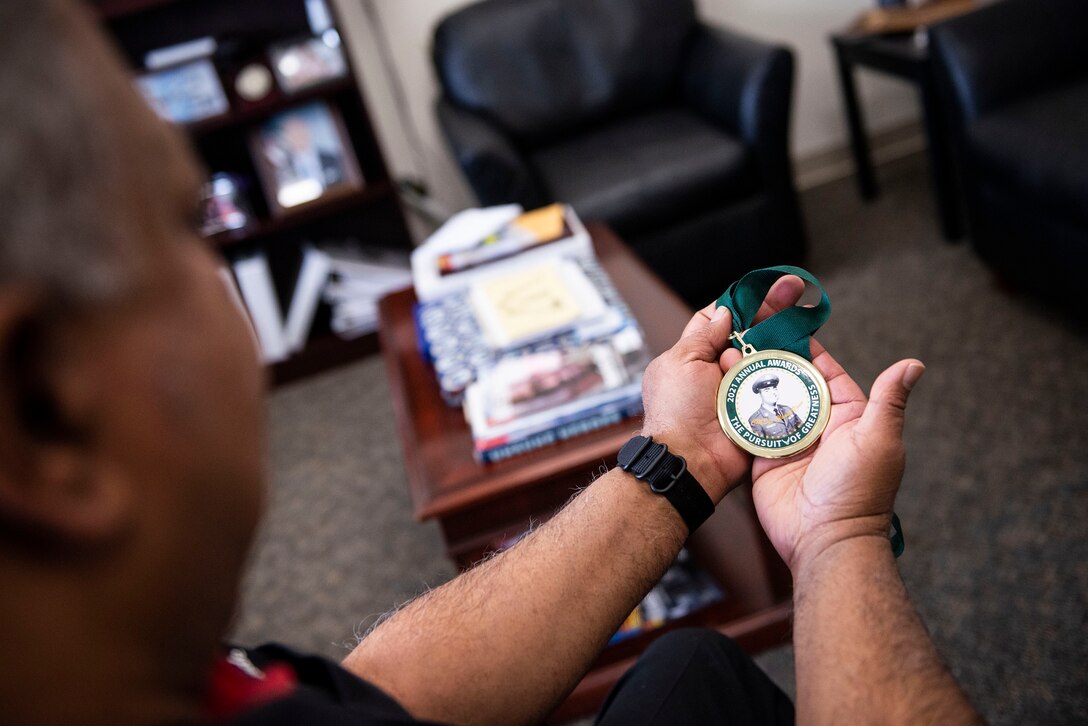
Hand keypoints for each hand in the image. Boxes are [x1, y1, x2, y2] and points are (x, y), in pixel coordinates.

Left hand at [640, 277, 807, 501]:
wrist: (692, 459)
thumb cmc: (677, 411)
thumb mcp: (681, 361)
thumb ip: (704, 334)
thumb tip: (726, 312)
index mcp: (695, 354)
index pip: (721, 318)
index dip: (743, 300)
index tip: (766, 284)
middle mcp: (720, 369)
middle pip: (751, 332)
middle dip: (773, 309)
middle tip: (796, 288)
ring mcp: (742, 387)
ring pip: (768, 354)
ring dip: (782, 336)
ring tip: (803, 312)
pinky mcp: (761, 406)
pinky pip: (780, 382)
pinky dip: (791, 367)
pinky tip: (808, 345)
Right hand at [739, 335, 924, 571]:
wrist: (824, 541)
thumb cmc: (858, 492)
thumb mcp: (878, 439)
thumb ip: (888, 401)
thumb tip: (913, 364)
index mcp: (848, 416)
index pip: (824, 372)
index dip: (806, 348)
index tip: (784, 322)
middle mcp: (817, 426)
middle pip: (791, 383)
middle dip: (771, 359)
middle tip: (748, 332)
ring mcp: (788, 442)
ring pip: (767, 402)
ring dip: (750, 380)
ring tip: (729, 352)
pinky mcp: (764, 458)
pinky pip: (748, 428)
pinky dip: (736, 409)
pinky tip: (720, 386)